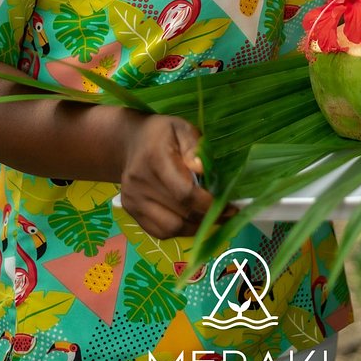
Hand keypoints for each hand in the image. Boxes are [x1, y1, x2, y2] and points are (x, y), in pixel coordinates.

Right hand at [117, 111, 217, 238]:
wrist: (130, 143)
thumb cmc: (162, 134)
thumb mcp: (182, 128)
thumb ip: (195, 147)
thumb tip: (202, 169)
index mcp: (154, 159)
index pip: (185, 192)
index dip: (209, 204)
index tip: (230, 206)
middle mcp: (140, 183)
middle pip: (180, 213)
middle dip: (208, 216)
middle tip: (226, 213)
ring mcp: (133, 200)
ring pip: (171, 228)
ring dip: (195, 226)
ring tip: (210, 217)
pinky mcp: (131, 212)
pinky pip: (160, 232)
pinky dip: (180, 230)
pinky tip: (192, 219)